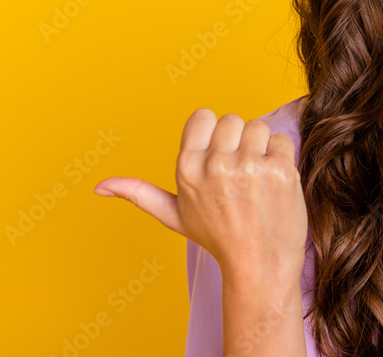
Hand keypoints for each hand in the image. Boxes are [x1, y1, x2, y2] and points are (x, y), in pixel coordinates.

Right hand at [94, 109, 307, 279]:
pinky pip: (283, 140)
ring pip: (259, 126)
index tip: (218, 158)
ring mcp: (250, 166)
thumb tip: (98, 187)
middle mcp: (216, 164)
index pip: (203, 116)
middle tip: (240, 175)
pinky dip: (282, 158)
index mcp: (187, 169)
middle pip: (233, 119)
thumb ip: (139, 194)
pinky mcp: (281, 170)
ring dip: (262, 148)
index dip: (213, 135)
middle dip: (238, 142)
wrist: (260, 265)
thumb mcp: (174, 215)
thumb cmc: (218, 238)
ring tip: (257, 180)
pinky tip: (275, 184)